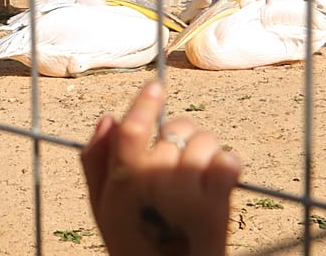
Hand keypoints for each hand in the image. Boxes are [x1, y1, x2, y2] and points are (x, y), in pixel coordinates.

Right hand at [81, 81, 240, 255]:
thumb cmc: (134, 241)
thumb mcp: (101, 206)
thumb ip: (96, 162)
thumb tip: (107, 119)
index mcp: (122, 179)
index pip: (131, 128)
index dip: (145, 103)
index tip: (156, 86)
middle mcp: (153, 181)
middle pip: (175, 129)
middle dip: (179, 137)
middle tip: (177, 164)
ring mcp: (185, 193)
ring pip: (204, 140)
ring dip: (205, 151)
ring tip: (197, 176)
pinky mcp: (215, 206)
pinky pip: (229, 160)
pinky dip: (227, 166)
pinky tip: (217, 183)